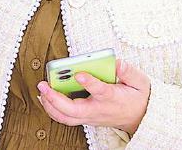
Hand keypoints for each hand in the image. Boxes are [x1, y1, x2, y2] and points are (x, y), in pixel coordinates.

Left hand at [35, 60, 151, 134]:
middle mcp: (98, 109)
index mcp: (112, 98)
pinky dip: (53, 109)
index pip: (100, 91)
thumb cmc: (136, 97)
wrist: (139, 117)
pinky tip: (45, 97)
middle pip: (74, 110)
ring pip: (66, 117)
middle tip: (44, 84)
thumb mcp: (140, 82)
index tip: (79, 73)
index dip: (89, 83)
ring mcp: (90, 116)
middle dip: (56, 98)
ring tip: (41, 90)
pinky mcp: (85, 118)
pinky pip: (65, 117)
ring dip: (51, 105)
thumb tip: (117, 63)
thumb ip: (129, 72)